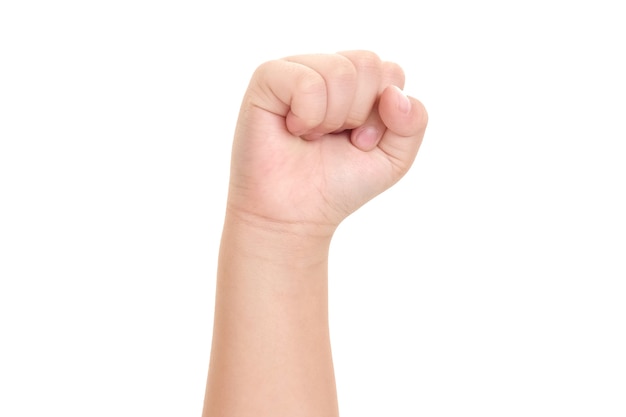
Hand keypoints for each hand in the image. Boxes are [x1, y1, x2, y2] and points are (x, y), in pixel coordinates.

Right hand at [226, 50, 427, 234]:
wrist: (295, 215)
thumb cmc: (338, 184)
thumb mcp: (394, 158)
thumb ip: (414, 123)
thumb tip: (393, 93)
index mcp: (357, 83)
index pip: (390, 71)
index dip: (385, 115)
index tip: (362, 142)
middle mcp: (327, 70)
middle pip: (368, 63)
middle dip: (360, 114)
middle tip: (337, 139)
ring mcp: (297, 70)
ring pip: (340, 71)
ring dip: (332, 118)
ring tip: (312, 137)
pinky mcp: (268, 79)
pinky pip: (307, 82)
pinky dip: (308, 115)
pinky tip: (294, 130)